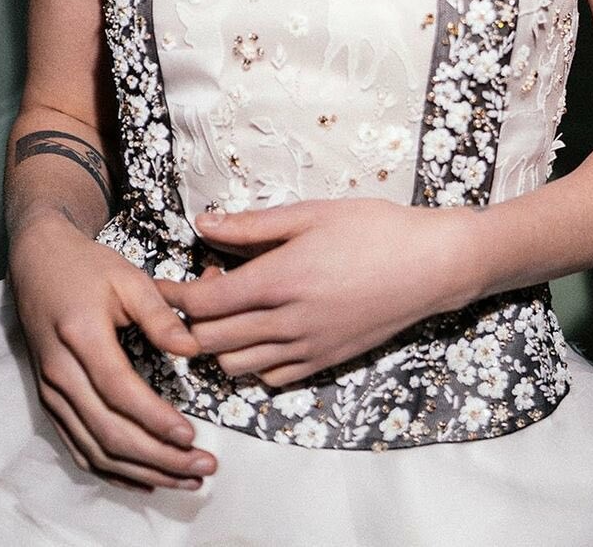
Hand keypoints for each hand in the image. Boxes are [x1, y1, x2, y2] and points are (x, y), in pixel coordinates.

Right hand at [7, 213, 220, 491]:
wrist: (38, 263)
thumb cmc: (88, 267)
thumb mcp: (129, 278)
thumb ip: (160, 315)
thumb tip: (192, 349)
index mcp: (81, 336)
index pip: (118, 391)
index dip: (154, 419)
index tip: (191, 436)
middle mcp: (59, 372)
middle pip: (108, 431)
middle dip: (158, 457)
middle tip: (202, 467)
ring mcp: (50, 392)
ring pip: (94, 449)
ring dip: (141, 472)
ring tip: (185, 479)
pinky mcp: (49, 401)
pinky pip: (78, 448)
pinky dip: (112, 471)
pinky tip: (145, 478)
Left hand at [155, 198, 477, 387]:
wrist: (431, 266)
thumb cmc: (374, 229)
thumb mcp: (310, 214)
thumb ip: (251, 226)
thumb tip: (203, 224)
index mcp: (279, 281)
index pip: (203, 306)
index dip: (173, 298)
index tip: (161, 284)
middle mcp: (288, 324)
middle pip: (210, 343)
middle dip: (189, 323)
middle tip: (201, 289)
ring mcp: (307, 349)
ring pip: (236, 367)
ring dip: (219, 345)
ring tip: (231, 311)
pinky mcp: (324, 363)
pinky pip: (271, 378)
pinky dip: (253, 362)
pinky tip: (262, 332)